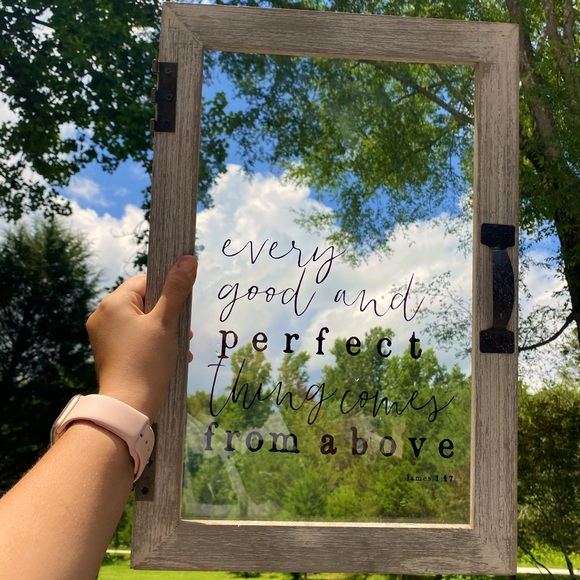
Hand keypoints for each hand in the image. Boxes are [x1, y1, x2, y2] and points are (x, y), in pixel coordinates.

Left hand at [86, 255, 197, 420]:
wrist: (129, 405)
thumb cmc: (147, 360)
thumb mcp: (166, 321)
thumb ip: (177, 289)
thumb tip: (187, 258)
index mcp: (113, 303)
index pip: (146, 281)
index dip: (167, 291)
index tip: (181, 308)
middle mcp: (102, 315)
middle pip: (144, 301)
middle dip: (168, 314)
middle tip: (185, 332)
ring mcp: (103, 334)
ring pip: (141, 320)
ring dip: (164, 330)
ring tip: (181, 346)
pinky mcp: (108, 351)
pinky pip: (133, 336)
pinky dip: (152, 342)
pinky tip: (169, 355)